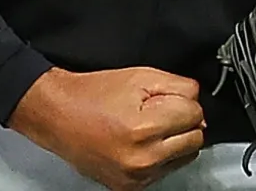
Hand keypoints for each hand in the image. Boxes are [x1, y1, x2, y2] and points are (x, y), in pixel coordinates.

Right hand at [9, 67, 205, 190]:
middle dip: (182, 121)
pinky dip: (160, 156)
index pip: (194, 115)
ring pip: (185, 157)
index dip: (183, 101)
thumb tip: (198, 100)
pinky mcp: (130, 188)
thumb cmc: (92, 95)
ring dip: (175, 141)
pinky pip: (165, 171)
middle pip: (195, 139)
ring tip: (148, 126)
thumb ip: (178, 87)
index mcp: (144, 129)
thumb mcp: (140, 76)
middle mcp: (142, 159)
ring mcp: (136, 178)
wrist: (57, 115)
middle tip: (159, 111)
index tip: (167, 98)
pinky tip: (141, 142)